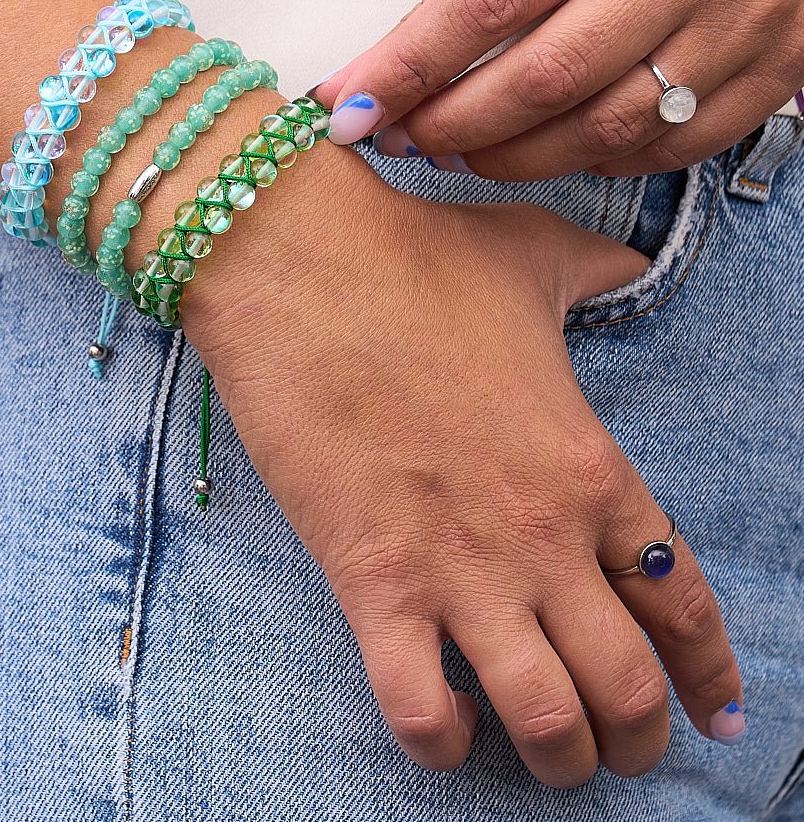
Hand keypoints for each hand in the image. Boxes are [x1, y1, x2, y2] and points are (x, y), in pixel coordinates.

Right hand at [183, 151, 742, 785]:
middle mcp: (543, 537)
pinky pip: (420, 709)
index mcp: (590, 467)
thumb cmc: (415, 257)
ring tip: (547, 757)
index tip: (713, 711)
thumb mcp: (532, 254)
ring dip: (558, 759)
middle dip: (638, 740)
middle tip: (622, 750)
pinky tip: (443, 725)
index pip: (680, 600)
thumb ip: (598, 269)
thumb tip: (632, 259)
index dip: (708, 673)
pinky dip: (441, 741)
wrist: (299, 265)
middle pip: (626, 687)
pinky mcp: (371, 581)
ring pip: (545, 721)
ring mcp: (459, 567)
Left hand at [314, 0, 803, 178]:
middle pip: (544, 78)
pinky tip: (546, 148)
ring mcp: (746, 19)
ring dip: (509, 157)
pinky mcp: (776, 71)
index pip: (491, 0)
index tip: (352, 106)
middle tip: (403, 135)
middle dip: (451, 123)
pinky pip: (660, 149)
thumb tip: (373, 78)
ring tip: (459, 149)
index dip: (410, 66)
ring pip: (600, 129)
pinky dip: (587, 161)